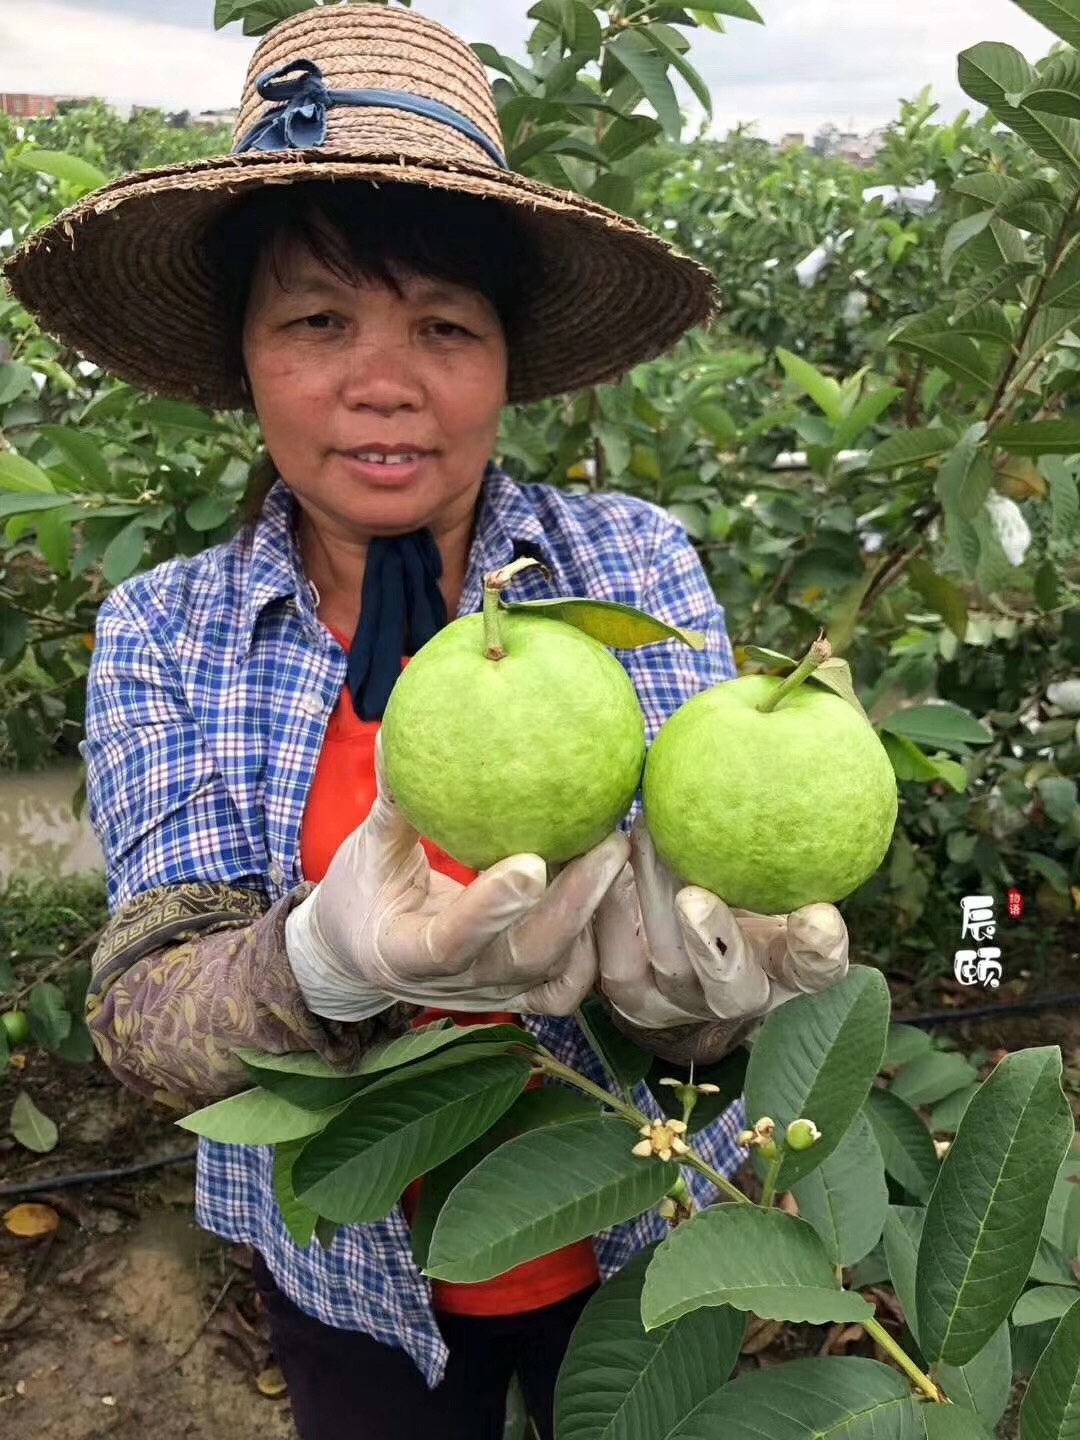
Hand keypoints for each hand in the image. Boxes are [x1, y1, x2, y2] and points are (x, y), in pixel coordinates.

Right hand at [286, 731, 628, 1020]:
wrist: (362, 956)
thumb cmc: (363, 893)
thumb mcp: (366, 849)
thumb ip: (392, 801)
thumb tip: (394, 732)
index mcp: (403, 952)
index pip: (451, 940)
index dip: (491, 907)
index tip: (531, 860)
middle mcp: (456, 985)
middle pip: (527, 957)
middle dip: (575, 904)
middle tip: (611, 843)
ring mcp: (493, 994)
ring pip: (560, 972)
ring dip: (598, 917)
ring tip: (624, 854)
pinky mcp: (520, 993)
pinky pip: (571, 983)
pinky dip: (600, 941)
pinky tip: (617, 886)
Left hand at [595, 817, 848, 1045]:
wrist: (665, 899)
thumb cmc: (732, 853)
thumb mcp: (761, 841)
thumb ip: (776, 809)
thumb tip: (786, 711)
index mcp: (786, 965)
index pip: (817, 968)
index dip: (821, 950)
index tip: (818, 913)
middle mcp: (738, 994)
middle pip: (734, 989)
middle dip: (715, 944)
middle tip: (695, 897)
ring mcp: (681, 1003)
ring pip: (668, 968)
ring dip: (652, 903)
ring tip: (645, 839)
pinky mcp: (629, 997)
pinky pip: (612, 961)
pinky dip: (609, 910)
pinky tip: (606, 858)